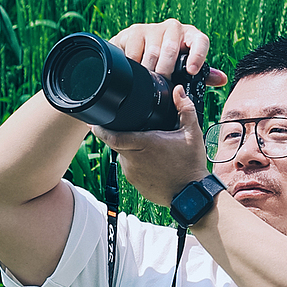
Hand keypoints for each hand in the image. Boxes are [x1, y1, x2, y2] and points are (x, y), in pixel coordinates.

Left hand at [93, 18, 227, 206]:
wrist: (192, 196)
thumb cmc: (191, 165)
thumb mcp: (192, 134)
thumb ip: (185, 108)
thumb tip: (179, 90)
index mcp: (143, 144)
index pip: (111, 136)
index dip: (100, 129)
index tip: (94, 122)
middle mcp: (133, 159)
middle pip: (116, 143)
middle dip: (120, 135)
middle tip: (131, 128)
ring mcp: (132, 174)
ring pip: (124, 156)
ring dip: (131, 150)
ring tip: (150, 149)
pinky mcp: (135, 184)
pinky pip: (130, 169)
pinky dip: (137, 164)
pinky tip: (152, 163)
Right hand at [101, 17, 227, 88]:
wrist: (138, 50)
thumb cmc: (168, 62)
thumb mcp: (186, 70)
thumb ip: (204, 76)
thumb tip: (222, 79)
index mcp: (191, 36)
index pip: (200, 41)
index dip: (198, 55)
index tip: (192, 71)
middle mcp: (174, 28)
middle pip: (171, 49)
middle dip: (166, 71)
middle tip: (163, 83)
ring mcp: (154, 28)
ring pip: (153, 52)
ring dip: (150, 70)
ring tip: (149, 80)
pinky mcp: (135, 31)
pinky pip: (135, 51)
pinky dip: (136, 64)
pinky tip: (137, 70)